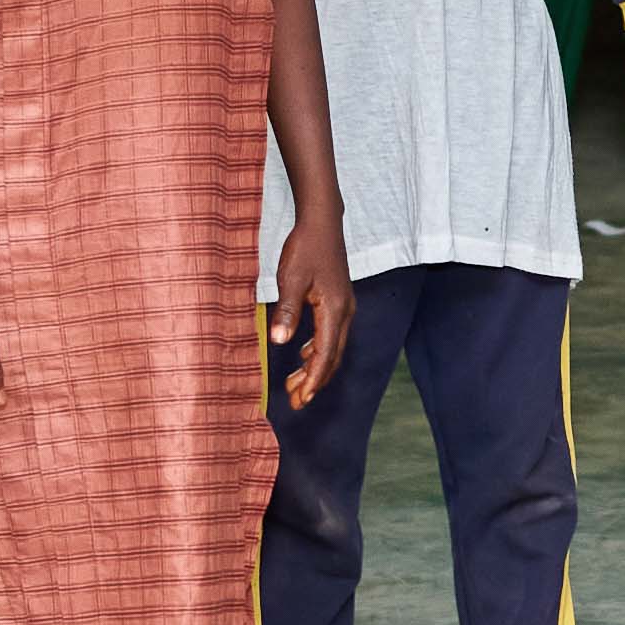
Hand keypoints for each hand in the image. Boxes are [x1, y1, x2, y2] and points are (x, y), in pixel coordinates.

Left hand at [271, 227, 353, 408]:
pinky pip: (332, 335)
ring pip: (333, 348)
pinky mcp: (339, 302)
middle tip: (297, 402)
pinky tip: (304, 356)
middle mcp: (345, 312)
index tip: (302, 399)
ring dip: (316, 368)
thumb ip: (287, 310)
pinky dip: (319, 351)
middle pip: (333, 357)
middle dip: (316, 381)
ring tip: (297, 385)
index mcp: (335, 310)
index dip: (314, 379)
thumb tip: (279, 342)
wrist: (322, 222)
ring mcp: (345, 307)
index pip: (326, 354)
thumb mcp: (291, 278)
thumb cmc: (305, 247)